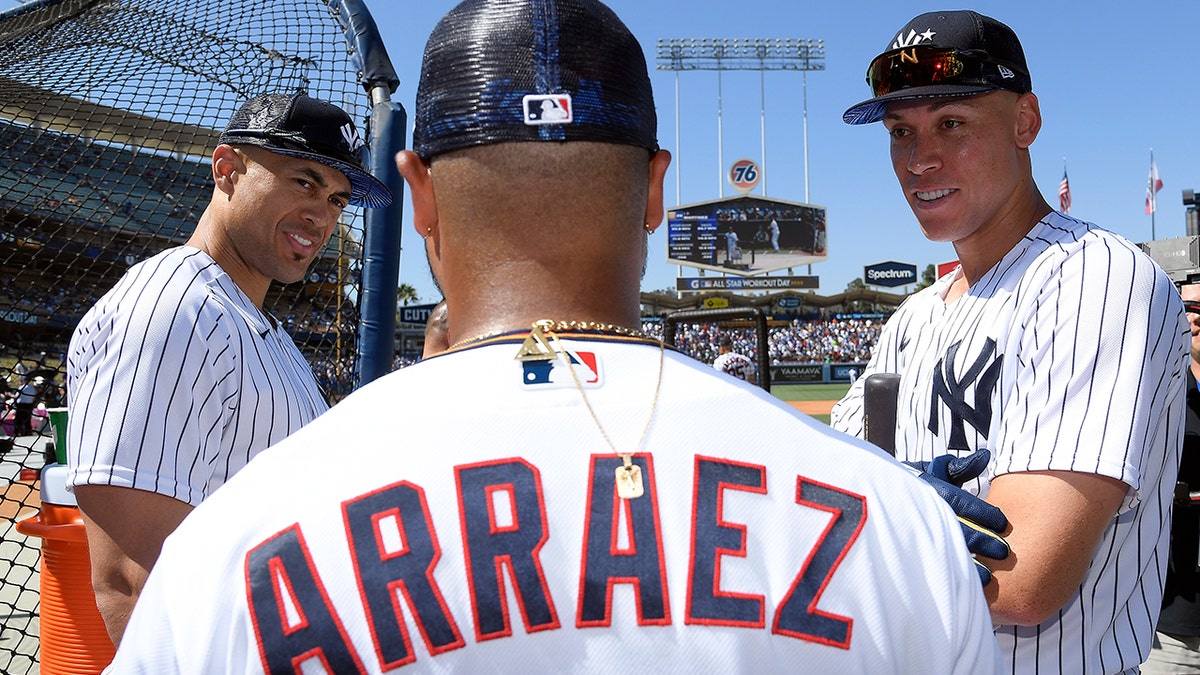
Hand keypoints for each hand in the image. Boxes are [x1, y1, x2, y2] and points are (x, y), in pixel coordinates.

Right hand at [906, 450, 1009, 585]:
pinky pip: (927, 565)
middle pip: (951, 527)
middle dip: (980, 541)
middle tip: (1003, 551)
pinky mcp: (904, 551)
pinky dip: (947, 578)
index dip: (981, 512)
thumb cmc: (915, 485)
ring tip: (988, 576)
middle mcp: (915, 508)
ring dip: (967, 565)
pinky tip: (965, 587)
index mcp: (924, 487)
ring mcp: (908, 531)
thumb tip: (986, 456)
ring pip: (939, 550)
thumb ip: (960, 467)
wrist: (877, 498)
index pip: (955, 500)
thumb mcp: (934, 471)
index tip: (1002, 523)